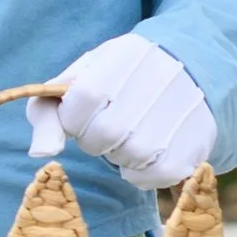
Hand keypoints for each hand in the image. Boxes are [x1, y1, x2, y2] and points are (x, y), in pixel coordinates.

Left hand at [27, 35, 214, 186]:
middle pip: (102, 137)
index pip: (79, 105)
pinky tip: (150, 150)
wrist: (194, 66)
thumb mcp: (82, 78)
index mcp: (122, 59)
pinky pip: (152, 177)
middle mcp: (156, 83)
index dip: (75, 117)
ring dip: (120, 155)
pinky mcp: (195, 145)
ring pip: (127, 160)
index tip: (87, 110)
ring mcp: (179, 116)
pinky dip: (143, 173)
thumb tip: (41, 153)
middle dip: (97, 137)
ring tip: (134, 133)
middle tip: (112, 123)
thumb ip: (48, 112)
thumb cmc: (123, 77)